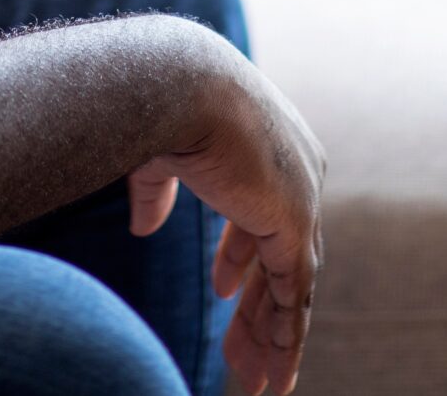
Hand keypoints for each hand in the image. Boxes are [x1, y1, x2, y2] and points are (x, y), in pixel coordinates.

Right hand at [127, 53, 326, 395]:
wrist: (177, 82)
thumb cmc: (160, 103)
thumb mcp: (159, 154)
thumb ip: (159, 192)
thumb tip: (144, 229)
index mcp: (271, 143)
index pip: (265, 214)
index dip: (242, 256)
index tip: (223, 289)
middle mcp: (299, 170)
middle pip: (283, 257)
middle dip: (258, 307)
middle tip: (242, 352)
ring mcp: (301, 198)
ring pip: (292, 285)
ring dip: (270, 337)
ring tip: (256, 383)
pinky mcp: (294, 224)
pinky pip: (294, 296)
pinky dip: (284, 338)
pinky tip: (274, 375)